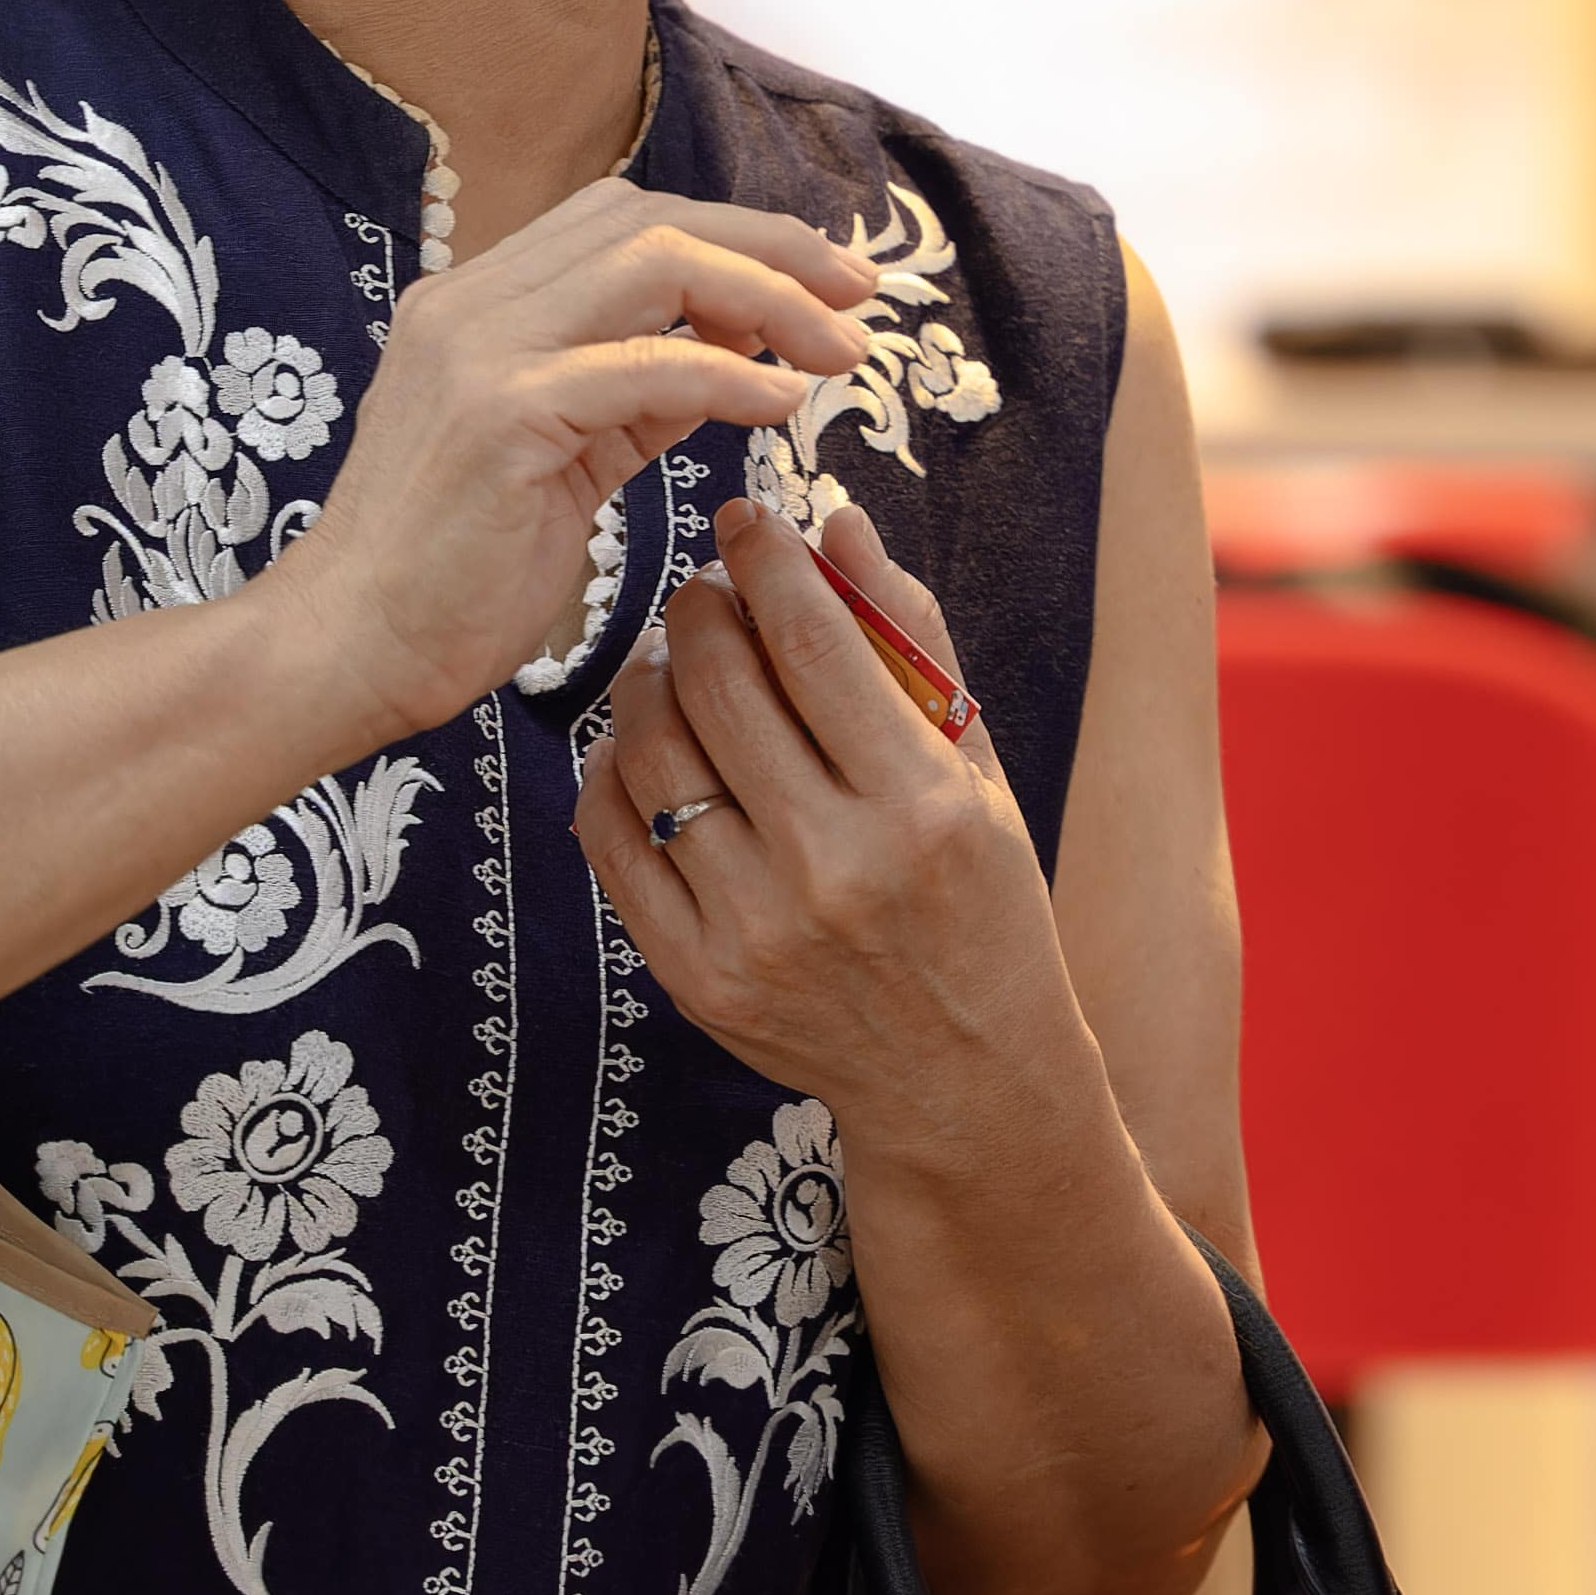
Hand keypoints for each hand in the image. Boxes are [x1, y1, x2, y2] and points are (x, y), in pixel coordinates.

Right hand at [268, 181, 866, 740]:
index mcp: (477, 300)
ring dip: (770, 298)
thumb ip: (635, 394)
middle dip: (772, 246)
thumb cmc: (455, 571)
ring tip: (840, 348)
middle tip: (860, 294)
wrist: (347, 650)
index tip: (823, 279)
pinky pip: (647, 366)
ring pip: (655, 266)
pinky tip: (782, 402)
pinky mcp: (500, 415)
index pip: (623, 219)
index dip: (735, 234)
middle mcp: (471, 301)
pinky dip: (730, 376)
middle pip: (650, 221)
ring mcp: (480, 350)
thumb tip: (738, 350)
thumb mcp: (563, 455)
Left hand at [576, 501, 1068, 1116]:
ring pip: (654, 757)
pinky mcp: (693, 976)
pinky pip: (613, 842)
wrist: (961, 1077)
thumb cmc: (982, 903)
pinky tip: (642, 747)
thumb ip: (912, 643)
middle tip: (705, 589)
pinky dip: (612, 773)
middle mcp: (834, 866)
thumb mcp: (976, 771)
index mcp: (920, 804)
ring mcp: (753, 928)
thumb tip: (839, 525)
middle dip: (701, 608)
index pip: (817, 643)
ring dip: (648, 681)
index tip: (748, 517)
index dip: (769, 560)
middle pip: (721, 686)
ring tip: (672, 662)